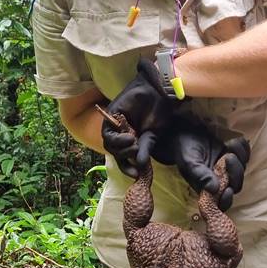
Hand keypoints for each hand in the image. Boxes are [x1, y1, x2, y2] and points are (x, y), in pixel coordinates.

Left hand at [101, 57, 178, 176]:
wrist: (157, 92)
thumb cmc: (159, 112)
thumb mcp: (153, 134)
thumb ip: (145, 148)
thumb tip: (140, 165)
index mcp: (133, 139)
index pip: (125, 157)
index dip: (127, 167)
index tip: (135, 174)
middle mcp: (122, 133)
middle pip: (116, 152)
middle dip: (125, 157)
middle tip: (137, 151)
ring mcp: (115, 125)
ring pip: (110, 145)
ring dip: (121, 148)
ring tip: (134, 142)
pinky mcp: (111, 117)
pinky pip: (108, 134)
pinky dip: (117, 139)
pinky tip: (129, 137)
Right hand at [152, 114, 249, 210]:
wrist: (187, 132)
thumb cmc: (185, 149)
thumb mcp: (189, 163)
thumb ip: (200, 176)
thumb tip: (214, 189)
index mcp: (208, 188)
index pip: (221, 202)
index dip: (227, 200)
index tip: (228, 190)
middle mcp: (221, 180)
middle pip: (236, 185)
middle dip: (236, 172)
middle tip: (228, 156)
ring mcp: (229, 169)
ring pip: (242, 169)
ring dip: (240, 157)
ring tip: (230, 144)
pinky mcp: (234, 156)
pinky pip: (246, 155)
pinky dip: (244, 148)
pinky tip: (236, 141)